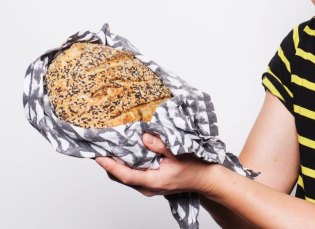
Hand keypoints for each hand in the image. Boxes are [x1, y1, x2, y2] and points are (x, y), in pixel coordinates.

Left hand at [95, 133, 216, 196]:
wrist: (205, 179)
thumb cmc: (195, 167)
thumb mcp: (178, 153)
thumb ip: (160, 145)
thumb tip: (143, 137)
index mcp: (154, 182)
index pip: (126, 176)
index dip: (110, 166)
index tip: (98, 157)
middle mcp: (148, 188)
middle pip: (121, 178)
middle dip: (109, 164)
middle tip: (101, 148)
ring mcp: (149, 187)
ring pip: (126, 177)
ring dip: (117, 165)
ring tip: (111, 149)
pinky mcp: (151, 184)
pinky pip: (133, 176)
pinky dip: (126, 166)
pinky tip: (126, 155)